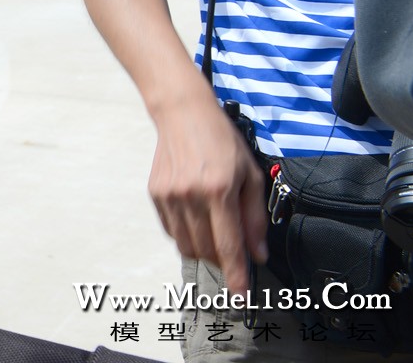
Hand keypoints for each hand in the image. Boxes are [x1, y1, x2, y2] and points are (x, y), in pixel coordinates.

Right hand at [149, 97, 266, 291]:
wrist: (182, 114)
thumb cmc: (222, 141)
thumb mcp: (250, 175)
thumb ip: (255, 217)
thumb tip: (257, 254)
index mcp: (218, 190)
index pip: (228, 245)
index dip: (236, 276)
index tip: (241, 297)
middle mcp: (190, 196)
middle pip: (206, 251)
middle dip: (223, 262)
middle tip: (235, 256)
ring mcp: (169, 196)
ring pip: (186, 246)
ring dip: (204, 252)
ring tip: (216, 235)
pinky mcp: (155, 194)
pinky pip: (172, 231)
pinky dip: (187, 236)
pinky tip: (197, 219)